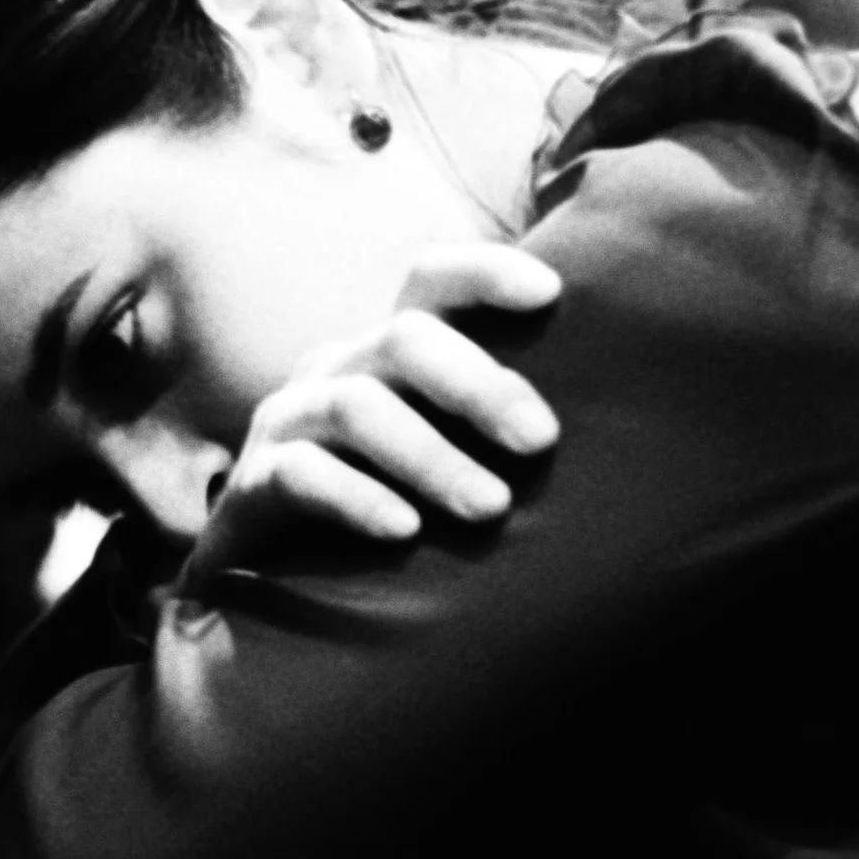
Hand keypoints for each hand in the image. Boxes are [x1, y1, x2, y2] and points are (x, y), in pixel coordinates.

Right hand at [196, 244, 560, 574]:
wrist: (271, 584)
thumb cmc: (390, 515)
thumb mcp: (447, 458)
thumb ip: (503, 433)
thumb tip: (606, 427)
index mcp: (389, 354)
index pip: (431, 281)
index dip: (485, 274)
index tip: (552, 294)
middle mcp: (337, 370)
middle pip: (404, 340)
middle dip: (478, 386)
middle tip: (541, 442)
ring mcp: (289, 422)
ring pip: (357, 407)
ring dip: (430, 457)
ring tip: (490, 508)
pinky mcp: (252, 486)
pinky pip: (303, 476)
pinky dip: (358, 499)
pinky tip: (404, 531)